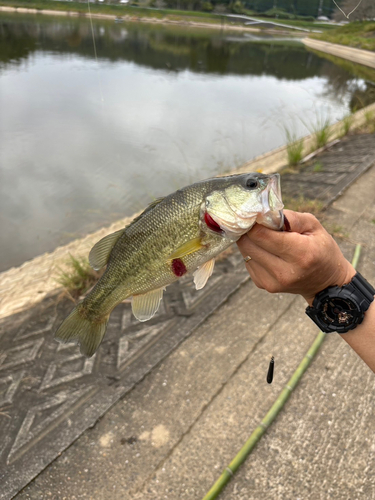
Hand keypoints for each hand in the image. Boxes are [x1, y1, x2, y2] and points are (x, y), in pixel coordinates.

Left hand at [237, 210, 355, 304]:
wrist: (325, 283)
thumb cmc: (321, 249)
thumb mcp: (314, 227)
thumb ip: (290, 218)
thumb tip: (265, 213)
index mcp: (300, 254)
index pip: (261, 235)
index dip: (254, 221)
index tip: (257, 213)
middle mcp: (283, 272)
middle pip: (247, 243)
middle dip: (249, 229)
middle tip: (259, 222)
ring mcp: (271, 282)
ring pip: (245, 252)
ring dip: (251, 240)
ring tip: (266, 237)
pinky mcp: (263, 285)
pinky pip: (248, 261)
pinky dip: (254, 252)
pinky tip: (268, 251)